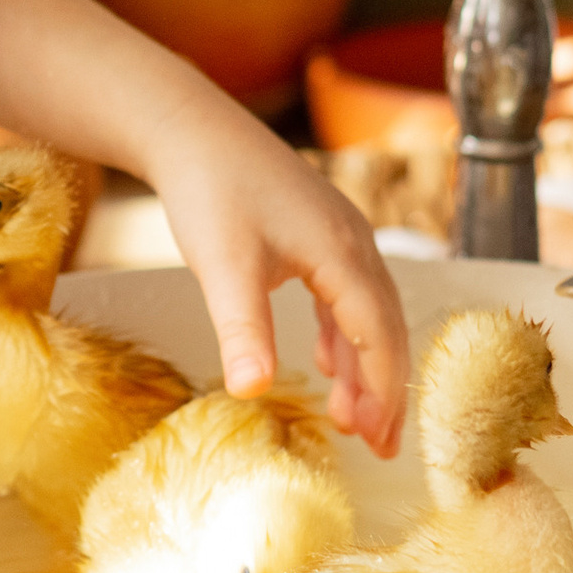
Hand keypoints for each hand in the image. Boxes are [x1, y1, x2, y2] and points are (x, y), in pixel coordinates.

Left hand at [142, 117, 408, 458]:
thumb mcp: (223, 268)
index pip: (379, 334)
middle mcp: (352, 240)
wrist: (187, 126)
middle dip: (384, 388)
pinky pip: (344, 291)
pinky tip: (329, 361)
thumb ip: (244, 331)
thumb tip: (253, 393)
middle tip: (378, 446)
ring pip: (367, 309)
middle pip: (385, 325)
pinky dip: (343, 332)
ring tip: (352, 418)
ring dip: (363, 364)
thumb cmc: (208, 190)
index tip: (379, 442)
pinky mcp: (313, 229)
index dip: (383, 391)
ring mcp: (336, 231)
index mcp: (341, 252)